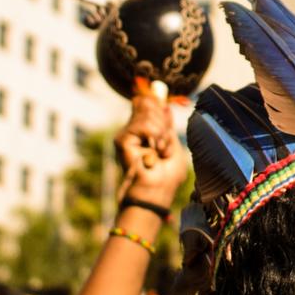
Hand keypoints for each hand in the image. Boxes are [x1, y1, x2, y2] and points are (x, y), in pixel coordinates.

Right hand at [116, 89, 187, 208]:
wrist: (158, 191)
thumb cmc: (167, 175)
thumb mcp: (173, 144)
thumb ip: (166, 125)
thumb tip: (164, 106)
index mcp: (144, 131)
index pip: (147, 103)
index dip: (158, 105)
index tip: (166, 120)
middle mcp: (133, 131)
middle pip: (147, 104)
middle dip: (163, 122)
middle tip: (164, 145)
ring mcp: (127, 135)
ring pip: (148, 114)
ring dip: (161, 132)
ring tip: (160, 150)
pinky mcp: (122, 140)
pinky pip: (143, 125)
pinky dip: (155, 135)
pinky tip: (154, 150)